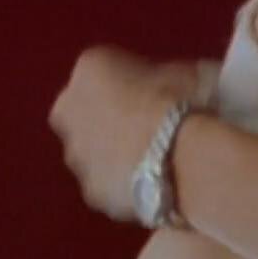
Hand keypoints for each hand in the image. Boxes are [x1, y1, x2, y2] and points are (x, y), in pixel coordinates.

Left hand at [48, 47, 214, 221]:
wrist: (188, 159)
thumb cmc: (188, 101)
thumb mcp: (180, 70)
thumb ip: (159, 78)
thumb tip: (168, 89)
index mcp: (91, 67)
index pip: (103, 70)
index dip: (130, 82)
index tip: (154, 92)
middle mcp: (70, 108)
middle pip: (85, 111)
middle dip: (108, 117)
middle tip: (147, 125)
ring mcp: (76, 154)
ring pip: (91, 150)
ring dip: (112, 152)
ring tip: (155, 160)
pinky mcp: (91, 191)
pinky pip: (107, 182)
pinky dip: (123, 183)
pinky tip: (154, 184)